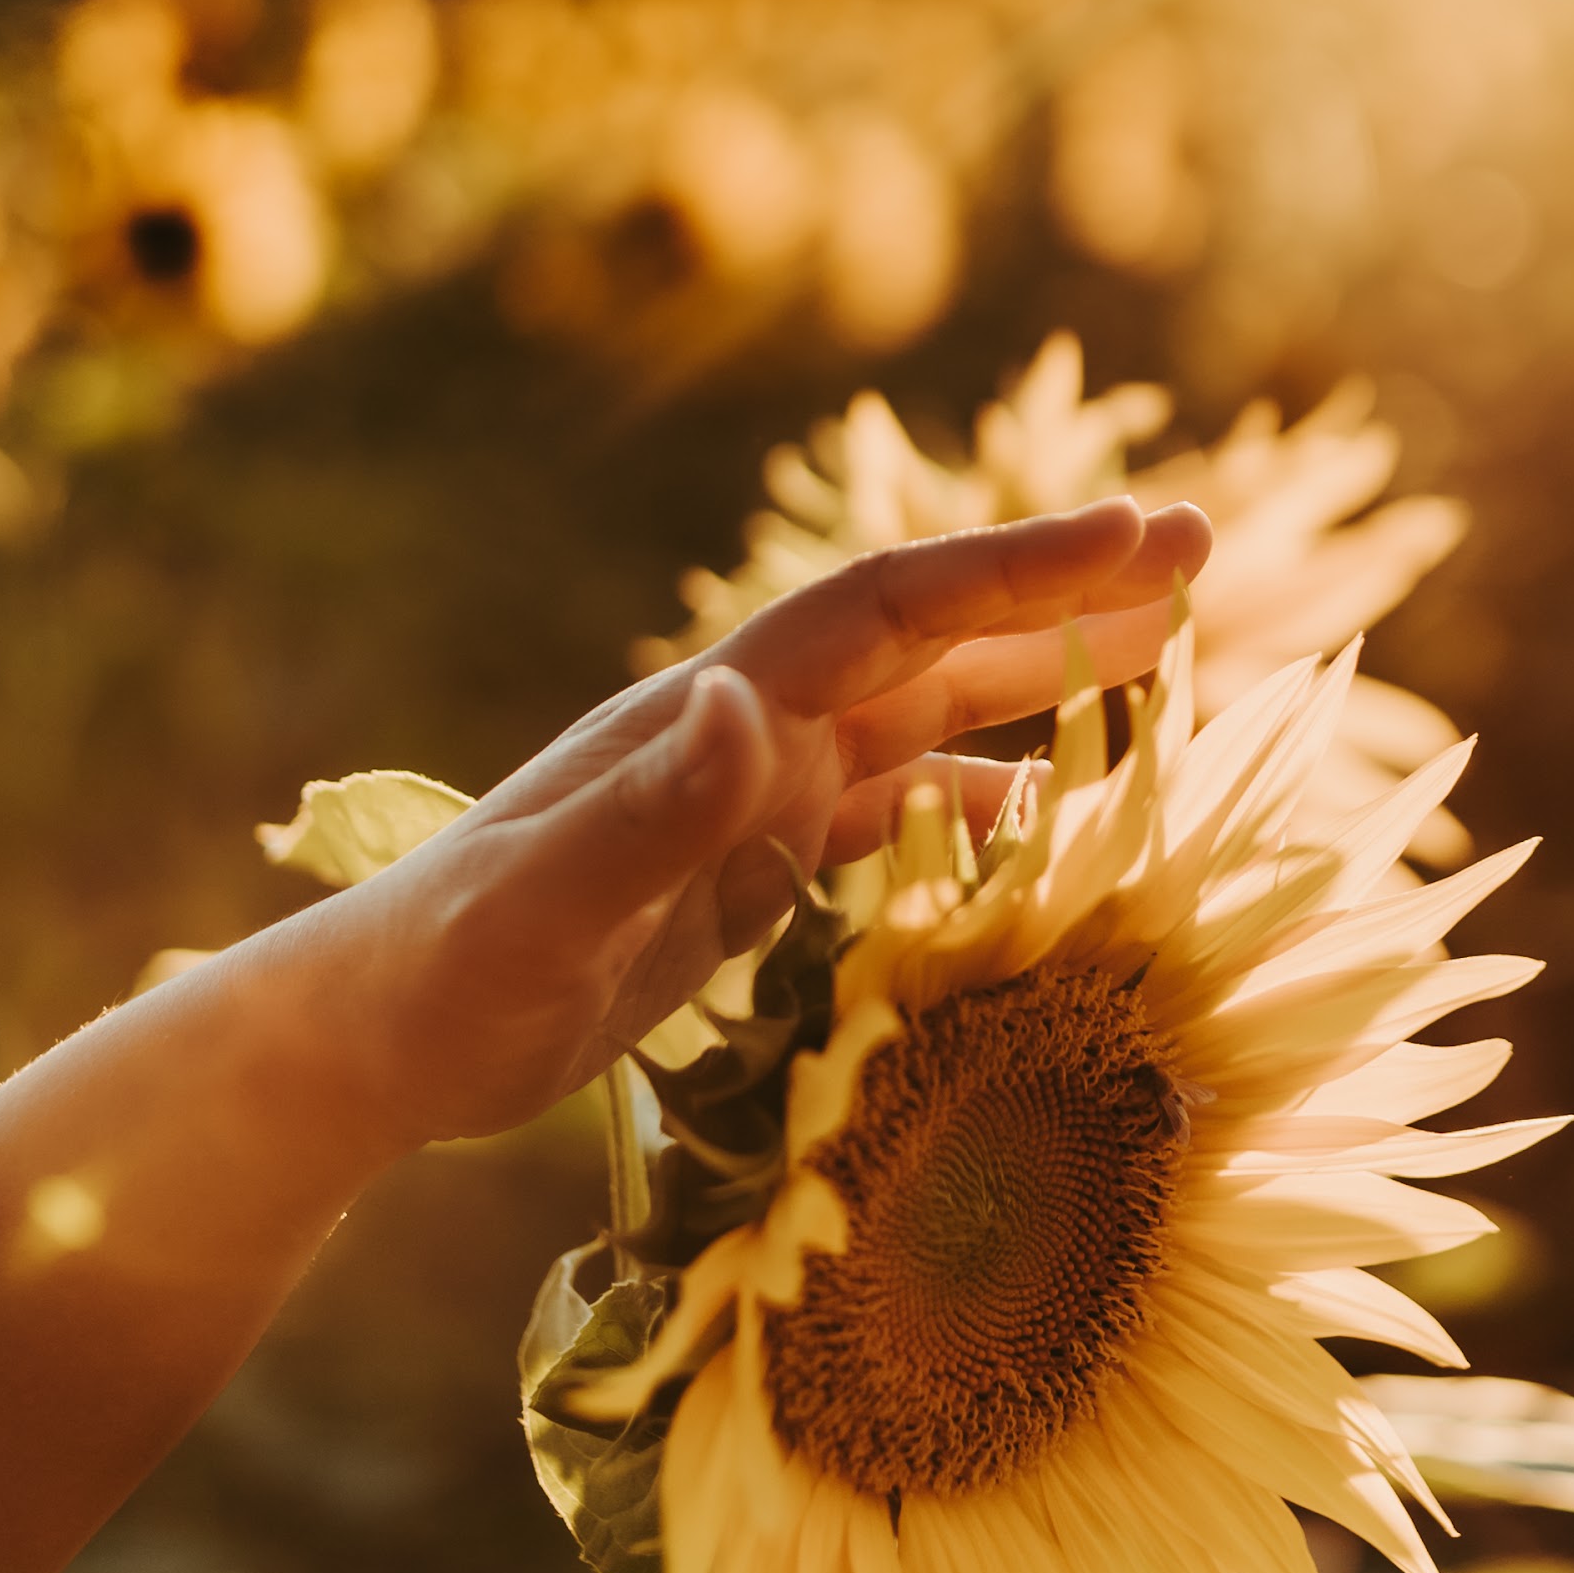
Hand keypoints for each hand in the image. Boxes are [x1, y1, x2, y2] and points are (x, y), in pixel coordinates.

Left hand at [313, 497, 1210, 1141]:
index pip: (898, 609)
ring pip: (928, 724)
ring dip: (1039, 689)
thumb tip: (742, 703)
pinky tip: (1054, 843)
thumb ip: (644, 813)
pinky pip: (894, 826)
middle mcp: (746, 735)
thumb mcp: (546, 904)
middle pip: (933, 639)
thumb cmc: (447, 971)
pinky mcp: (743, 880)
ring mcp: (749, 805)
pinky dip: (984, 817)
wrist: (373, 1037)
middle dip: (1064, 594)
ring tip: (1167, 670)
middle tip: (1200, 555)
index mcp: (717, 715)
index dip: (1024, 569)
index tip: (1148, 536)